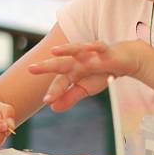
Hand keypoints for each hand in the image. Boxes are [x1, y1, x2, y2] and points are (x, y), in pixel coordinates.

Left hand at [28, 41, 144, 111]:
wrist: (122, 60)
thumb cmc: (101, 73)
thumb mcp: (85, 88)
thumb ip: (69, 97)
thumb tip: (52, 108)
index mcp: (72, 71)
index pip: (60, 82)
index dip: (54, 91)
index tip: (46, 101)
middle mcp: (78, 61)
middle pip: (60, 63)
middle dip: (46, 66)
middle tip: (31, 69)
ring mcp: (91, 54)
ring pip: (76, 50)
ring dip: (66, 49)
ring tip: (54, 51)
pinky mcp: (105, 50)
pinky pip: (99, 47)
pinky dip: (94, 46)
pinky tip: (88, 46)